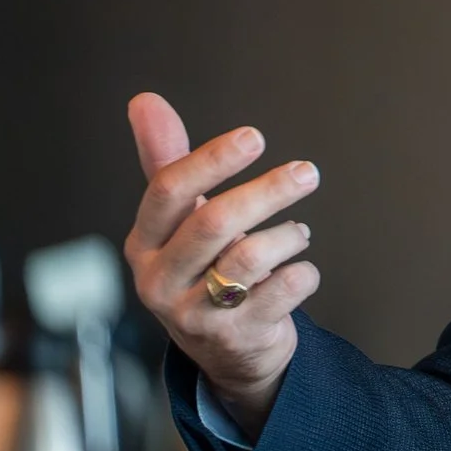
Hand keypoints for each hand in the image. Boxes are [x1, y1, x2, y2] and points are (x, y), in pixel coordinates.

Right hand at [122, 93, 320, 436]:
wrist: (228, 350)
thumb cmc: (203, 269)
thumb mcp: (180, 220)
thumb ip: (167, 160)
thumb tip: (145, 100)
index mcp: (143, 243)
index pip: (168, 191)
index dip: (212, 159)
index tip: (254, 137)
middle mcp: (159, 280)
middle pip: (214, 221)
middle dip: (267, 191)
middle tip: (307, 173)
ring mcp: (194, 314)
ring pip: (250, 256)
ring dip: (288, 236)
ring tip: (298, 233)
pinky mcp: (234, 337)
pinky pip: (282, 291)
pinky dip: (303, 273)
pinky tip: (299, 272)